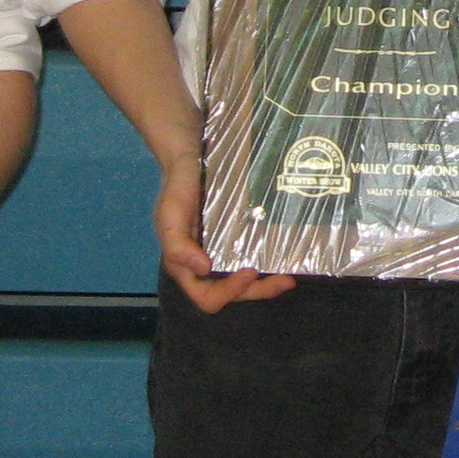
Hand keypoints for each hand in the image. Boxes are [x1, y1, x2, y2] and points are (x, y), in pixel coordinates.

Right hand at [153, 143, 293, 313]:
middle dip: (258, 291)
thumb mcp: (169, 215)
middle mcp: (206, 266)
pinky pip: (253, 259)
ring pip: (246, 282)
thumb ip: (177, 246)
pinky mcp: (238, 239)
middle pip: (233, 294)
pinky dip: (268, 264)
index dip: (229, 292)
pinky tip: (285, 258)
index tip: (249, 271)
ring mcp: (223, 254)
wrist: (191, 160)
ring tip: (289, 277)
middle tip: (285, 280)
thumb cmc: (177, 188)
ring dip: (267, 284)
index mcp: (186, 267)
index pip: (206, 297)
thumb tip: (203, 269)